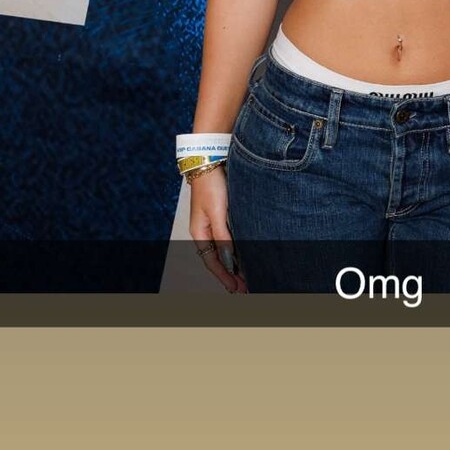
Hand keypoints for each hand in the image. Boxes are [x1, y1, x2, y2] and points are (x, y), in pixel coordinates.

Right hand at [188, 166, 247, 293]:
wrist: (211, 160)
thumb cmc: (211, 185)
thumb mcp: (218, 212)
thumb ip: (223, 237)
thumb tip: (231, 261)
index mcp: (200, 233)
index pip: (213, 262)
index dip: (225, 278)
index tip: (237, 290)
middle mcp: (206, 231)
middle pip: (219, 259)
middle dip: (232, 275)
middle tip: (247, 288)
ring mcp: (214, 224)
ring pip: (225, 250)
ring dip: (236, 264)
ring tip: (249, 277)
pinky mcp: (222, 216)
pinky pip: (230, 239)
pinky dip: (238, 250)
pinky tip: (247, 255)